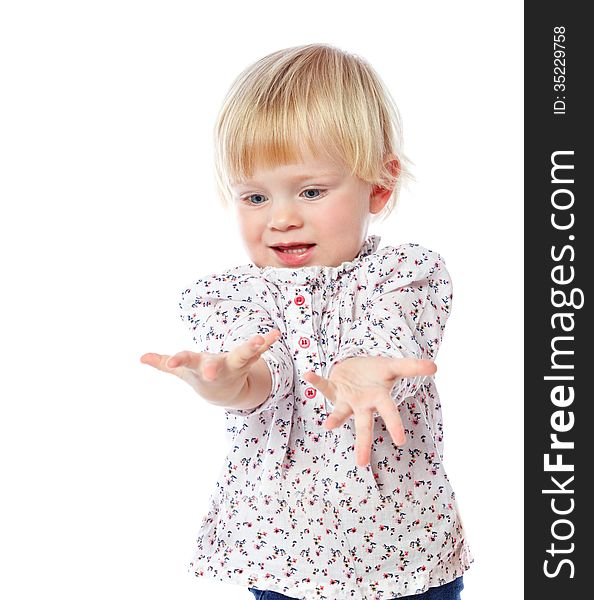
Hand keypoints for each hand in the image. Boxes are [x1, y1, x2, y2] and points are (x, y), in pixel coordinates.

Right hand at [140, 329, 280, 404]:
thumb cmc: (200, 376)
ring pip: (243, 356)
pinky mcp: (250, 359)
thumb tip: (141, 358)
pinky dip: (268, 343)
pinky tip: (276, 334)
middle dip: (213, 368)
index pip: (186, 362)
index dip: (177, 360)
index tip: (170, 362)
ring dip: (252, 348)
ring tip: (260, 340)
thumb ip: (164, 362)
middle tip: (211, 373)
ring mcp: (235, 364)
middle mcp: (218, 367)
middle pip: (216, 365)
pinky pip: (260, 351)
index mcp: (199, 366)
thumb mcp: (183, 371)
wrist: (225, 393)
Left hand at [303, 356, 436, 466]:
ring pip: (340, 412)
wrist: (356, 366)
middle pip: (364, 425)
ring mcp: (346, 399)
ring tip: (328, 425)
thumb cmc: (376, 372)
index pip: (389, 413)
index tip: (400, 441)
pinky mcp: (332, 389)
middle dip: (363, 442)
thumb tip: (434, 367)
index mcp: (379, 399)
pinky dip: (316, 381)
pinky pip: (324, 386)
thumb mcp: (394, 367)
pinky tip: (309, 374)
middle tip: (362, 463)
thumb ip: (412, 367)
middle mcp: (362, 404)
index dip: (395, 425)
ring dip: (335, 418)